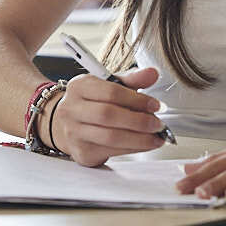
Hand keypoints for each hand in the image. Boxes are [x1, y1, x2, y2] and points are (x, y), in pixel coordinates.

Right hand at [42, 68, 166, 166]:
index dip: (137, 99)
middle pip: (108, 115)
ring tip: (155, 137)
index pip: (111, 91)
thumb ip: (132, 80)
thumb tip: (153, 73)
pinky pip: (111, 152)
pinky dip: (132, 149)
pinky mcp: (81, 152)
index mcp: (79, 86)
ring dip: (139, 139)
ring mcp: (73, 132)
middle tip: (158, 123)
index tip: (155, 105)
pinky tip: (144, 145)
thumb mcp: (109, 85)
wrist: (67, 125)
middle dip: (139, 121)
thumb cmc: (92, 103)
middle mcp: (71, 109)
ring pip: (111, 137)